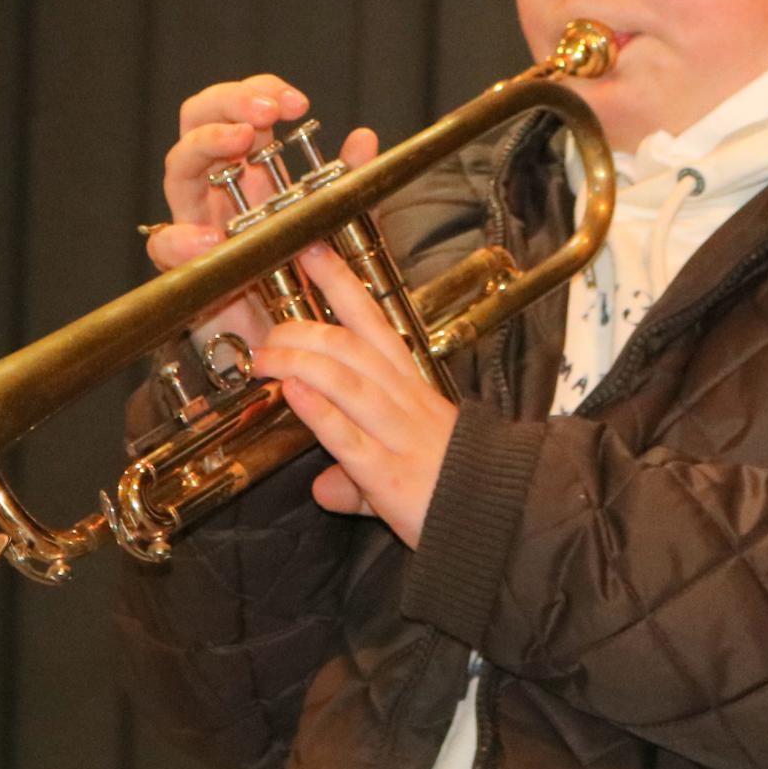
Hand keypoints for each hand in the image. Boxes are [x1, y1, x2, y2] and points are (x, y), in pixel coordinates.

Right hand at [146, 73, 378, 350]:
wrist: (284, 351)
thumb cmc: (303, 287)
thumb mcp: (339, 233)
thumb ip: (351, 188)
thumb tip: (364, 140)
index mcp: (249, 169)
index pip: (240, 111)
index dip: (259, 93)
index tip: (295, 103)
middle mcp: (216, 188)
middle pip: (198, 120)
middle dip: (228, 103)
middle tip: (265, 114)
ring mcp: (195, 222)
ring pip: (179, 165)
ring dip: (206, 144)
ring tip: (239, 144)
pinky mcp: (183, 267)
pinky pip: (164, 244)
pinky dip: (182, 237)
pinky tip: (210, 236)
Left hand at [249, 244, 459, 548]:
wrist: (503, 519)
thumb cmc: (455, 487)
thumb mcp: (404, 470)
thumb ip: (358, 475)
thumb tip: (325, 487)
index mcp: (409, 387)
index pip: (372, 322)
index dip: (340, 283)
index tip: (312, 249)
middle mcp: (402, 400)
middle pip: (350, 344)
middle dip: (302, 329)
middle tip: (267, 327)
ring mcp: (395, 434)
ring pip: (345, 380)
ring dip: (298, 362)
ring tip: (264, 356)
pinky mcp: (387, 473)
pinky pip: (348, 436)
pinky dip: (317, 412)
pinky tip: (291, 393)